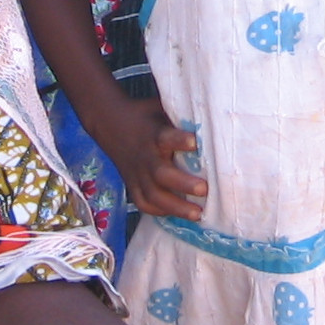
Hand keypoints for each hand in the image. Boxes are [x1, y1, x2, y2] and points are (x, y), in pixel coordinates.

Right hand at [101, 98, 205, 219]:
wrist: (109, 124)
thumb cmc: (146, 116)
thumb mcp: (162, 109)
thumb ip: (182, 117)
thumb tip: (215, 119)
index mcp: (155, 135)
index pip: (167, 138)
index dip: (180, 141)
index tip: (195, 143)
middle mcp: (146, 156)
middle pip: (161, 173)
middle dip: (183, 183)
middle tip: (204, 189)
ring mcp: (137, 174)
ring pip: (153, 195)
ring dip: (176, 207)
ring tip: (198, 214)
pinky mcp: (132, 184)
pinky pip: (143, 203)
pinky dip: (158, 211)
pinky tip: (176, 215)